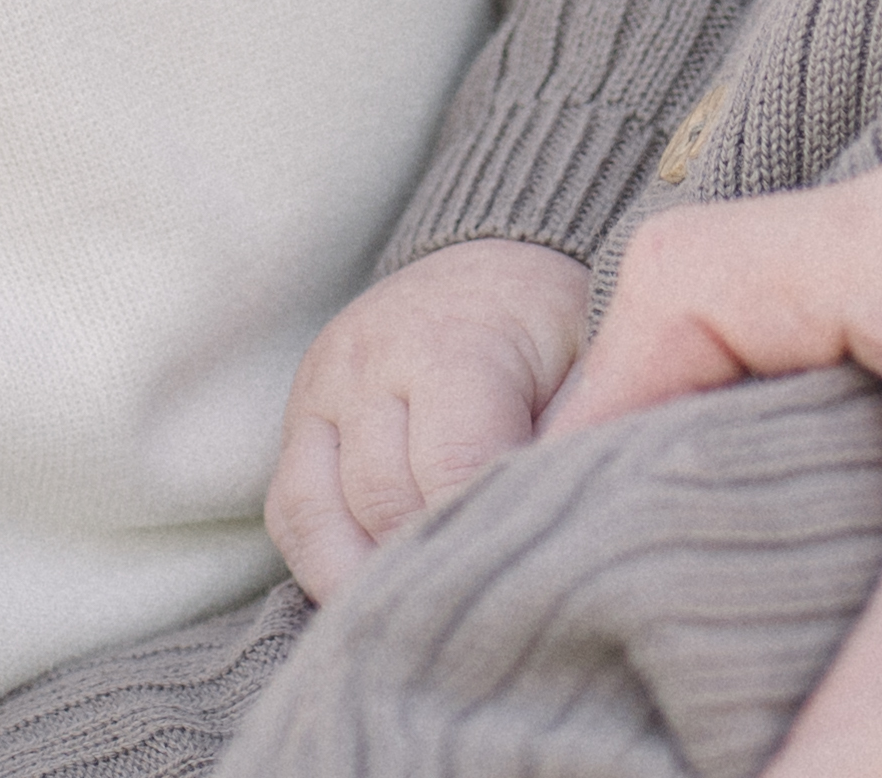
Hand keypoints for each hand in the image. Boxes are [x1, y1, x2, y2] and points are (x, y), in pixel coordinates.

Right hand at [265, 238, 595, 598]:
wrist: (496, 266)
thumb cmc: (557, 330)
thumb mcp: (592, 364)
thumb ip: (579, 434)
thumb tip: (567, 524)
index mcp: (455, 343)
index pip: (455, 468)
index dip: (483, 535)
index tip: (520, 581)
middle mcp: (372, 360)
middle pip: (385, 502)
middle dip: (430, 563)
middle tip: (478, 609)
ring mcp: (325, 387)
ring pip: (321, 516)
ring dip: (370, 575)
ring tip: (420, 616)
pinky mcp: (301, 415)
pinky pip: (289, 510)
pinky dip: (322, 561)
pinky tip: (369, 593)